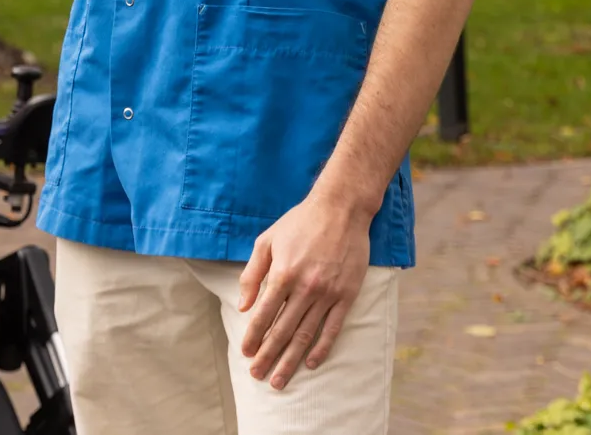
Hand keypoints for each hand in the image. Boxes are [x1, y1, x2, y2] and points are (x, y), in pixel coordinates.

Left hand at [235, 192, 372, 388]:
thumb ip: (252, 274)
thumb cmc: (299, 223)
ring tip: (280, 380)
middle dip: (268, 356)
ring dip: (291, 360)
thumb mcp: (266, 240)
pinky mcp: (347, 295)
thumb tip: (243, 306)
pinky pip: (333, 328)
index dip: (253, 336)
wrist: (341, 210)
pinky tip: (311, 364)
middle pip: (283, 330)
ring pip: (306, 335)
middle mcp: (305, 287)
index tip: (245, 354)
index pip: (264, 314)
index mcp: (283, 273)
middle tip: (257, 376)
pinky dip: (322, 348)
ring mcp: (328, 294)